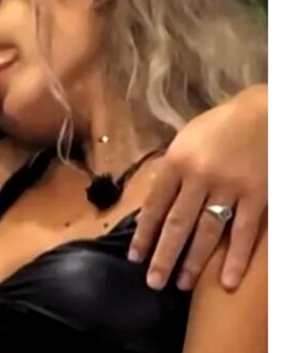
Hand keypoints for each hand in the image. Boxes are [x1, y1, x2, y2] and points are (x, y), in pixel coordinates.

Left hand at [131, 84, 266, 291]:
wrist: (263, 113)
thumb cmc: (219, 126)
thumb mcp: (185, 141)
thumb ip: (171, 172)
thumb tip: (154, 206)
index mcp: (176, 161)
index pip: (155, 205)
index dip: (144, 233)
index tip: (135, 257)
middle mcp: (199, 177)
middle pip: (177, 223)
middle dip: (163, 255)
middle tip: (153, 282)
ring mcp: (229, 188)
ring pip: (206, 232)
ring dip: (192, 261)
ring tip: (181, 284)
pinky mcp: (257, 195)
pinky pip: (243, 232)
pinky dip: (234, 258)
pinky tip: (225, 279)